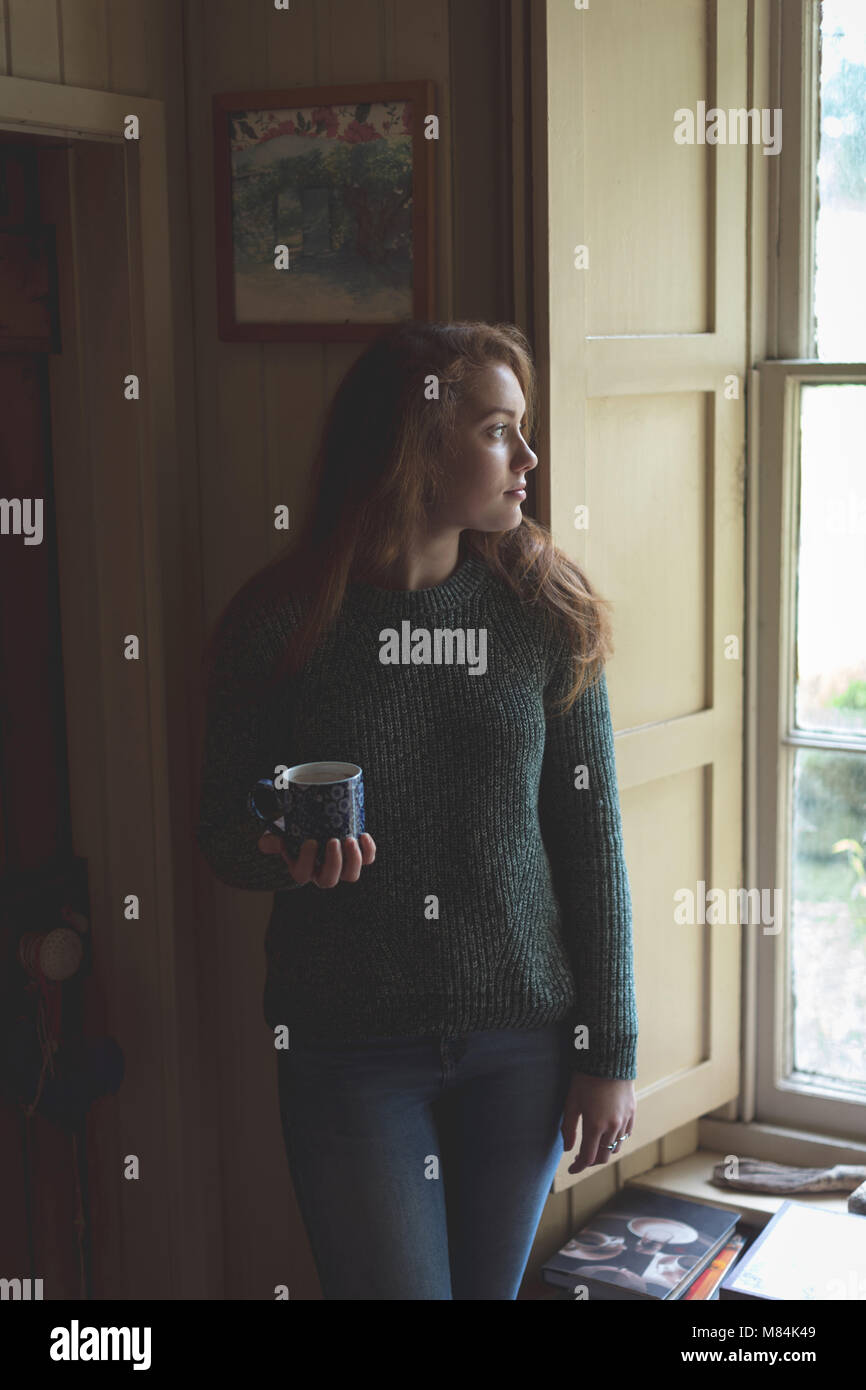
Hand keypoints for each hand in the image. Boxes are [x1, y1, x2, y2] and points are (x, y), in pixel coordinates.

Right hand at [257, 832, 376, 888]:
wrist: (311, 826)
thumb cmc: (293, 832)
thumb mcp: (279, 835)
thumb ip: (272, 840)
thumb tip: (267, 843)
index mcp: (302, 870)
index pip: (303, 874)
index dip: (307, 861)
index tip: (310, 841)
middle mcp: (322, 873)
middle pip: (329, 880)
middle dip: (334, 862)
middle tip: (334, 840)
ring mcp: (341, 867)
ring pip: (351, 875)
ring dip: (353, 860)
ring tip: (351, 839)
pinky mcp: (357, 857)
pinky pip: (367, 861)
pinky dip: (368, 851)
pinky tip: (364, 835)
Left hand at [561, 1073, 635, 1173]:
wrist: (608, 1060)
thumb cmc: (585, 1079)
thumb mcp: (572, 1102)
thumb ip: (569, 1129)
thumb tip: (568, 1150)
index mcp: (595, 1126)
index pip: (588, 1158)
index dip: (578, 1167)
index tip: (571, 1169)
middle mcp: (612, 1127)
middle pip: (603, 1157)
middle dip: (591, 1161)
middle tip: (580, 1158)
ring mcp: (624, 1121)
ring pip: (615, 1146)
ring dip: (604, 1150)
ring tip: (593, 1145)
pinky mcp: (632, 1113)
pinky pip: (626, 1135)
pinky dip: (616, 1139)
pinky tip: (607, 1134)